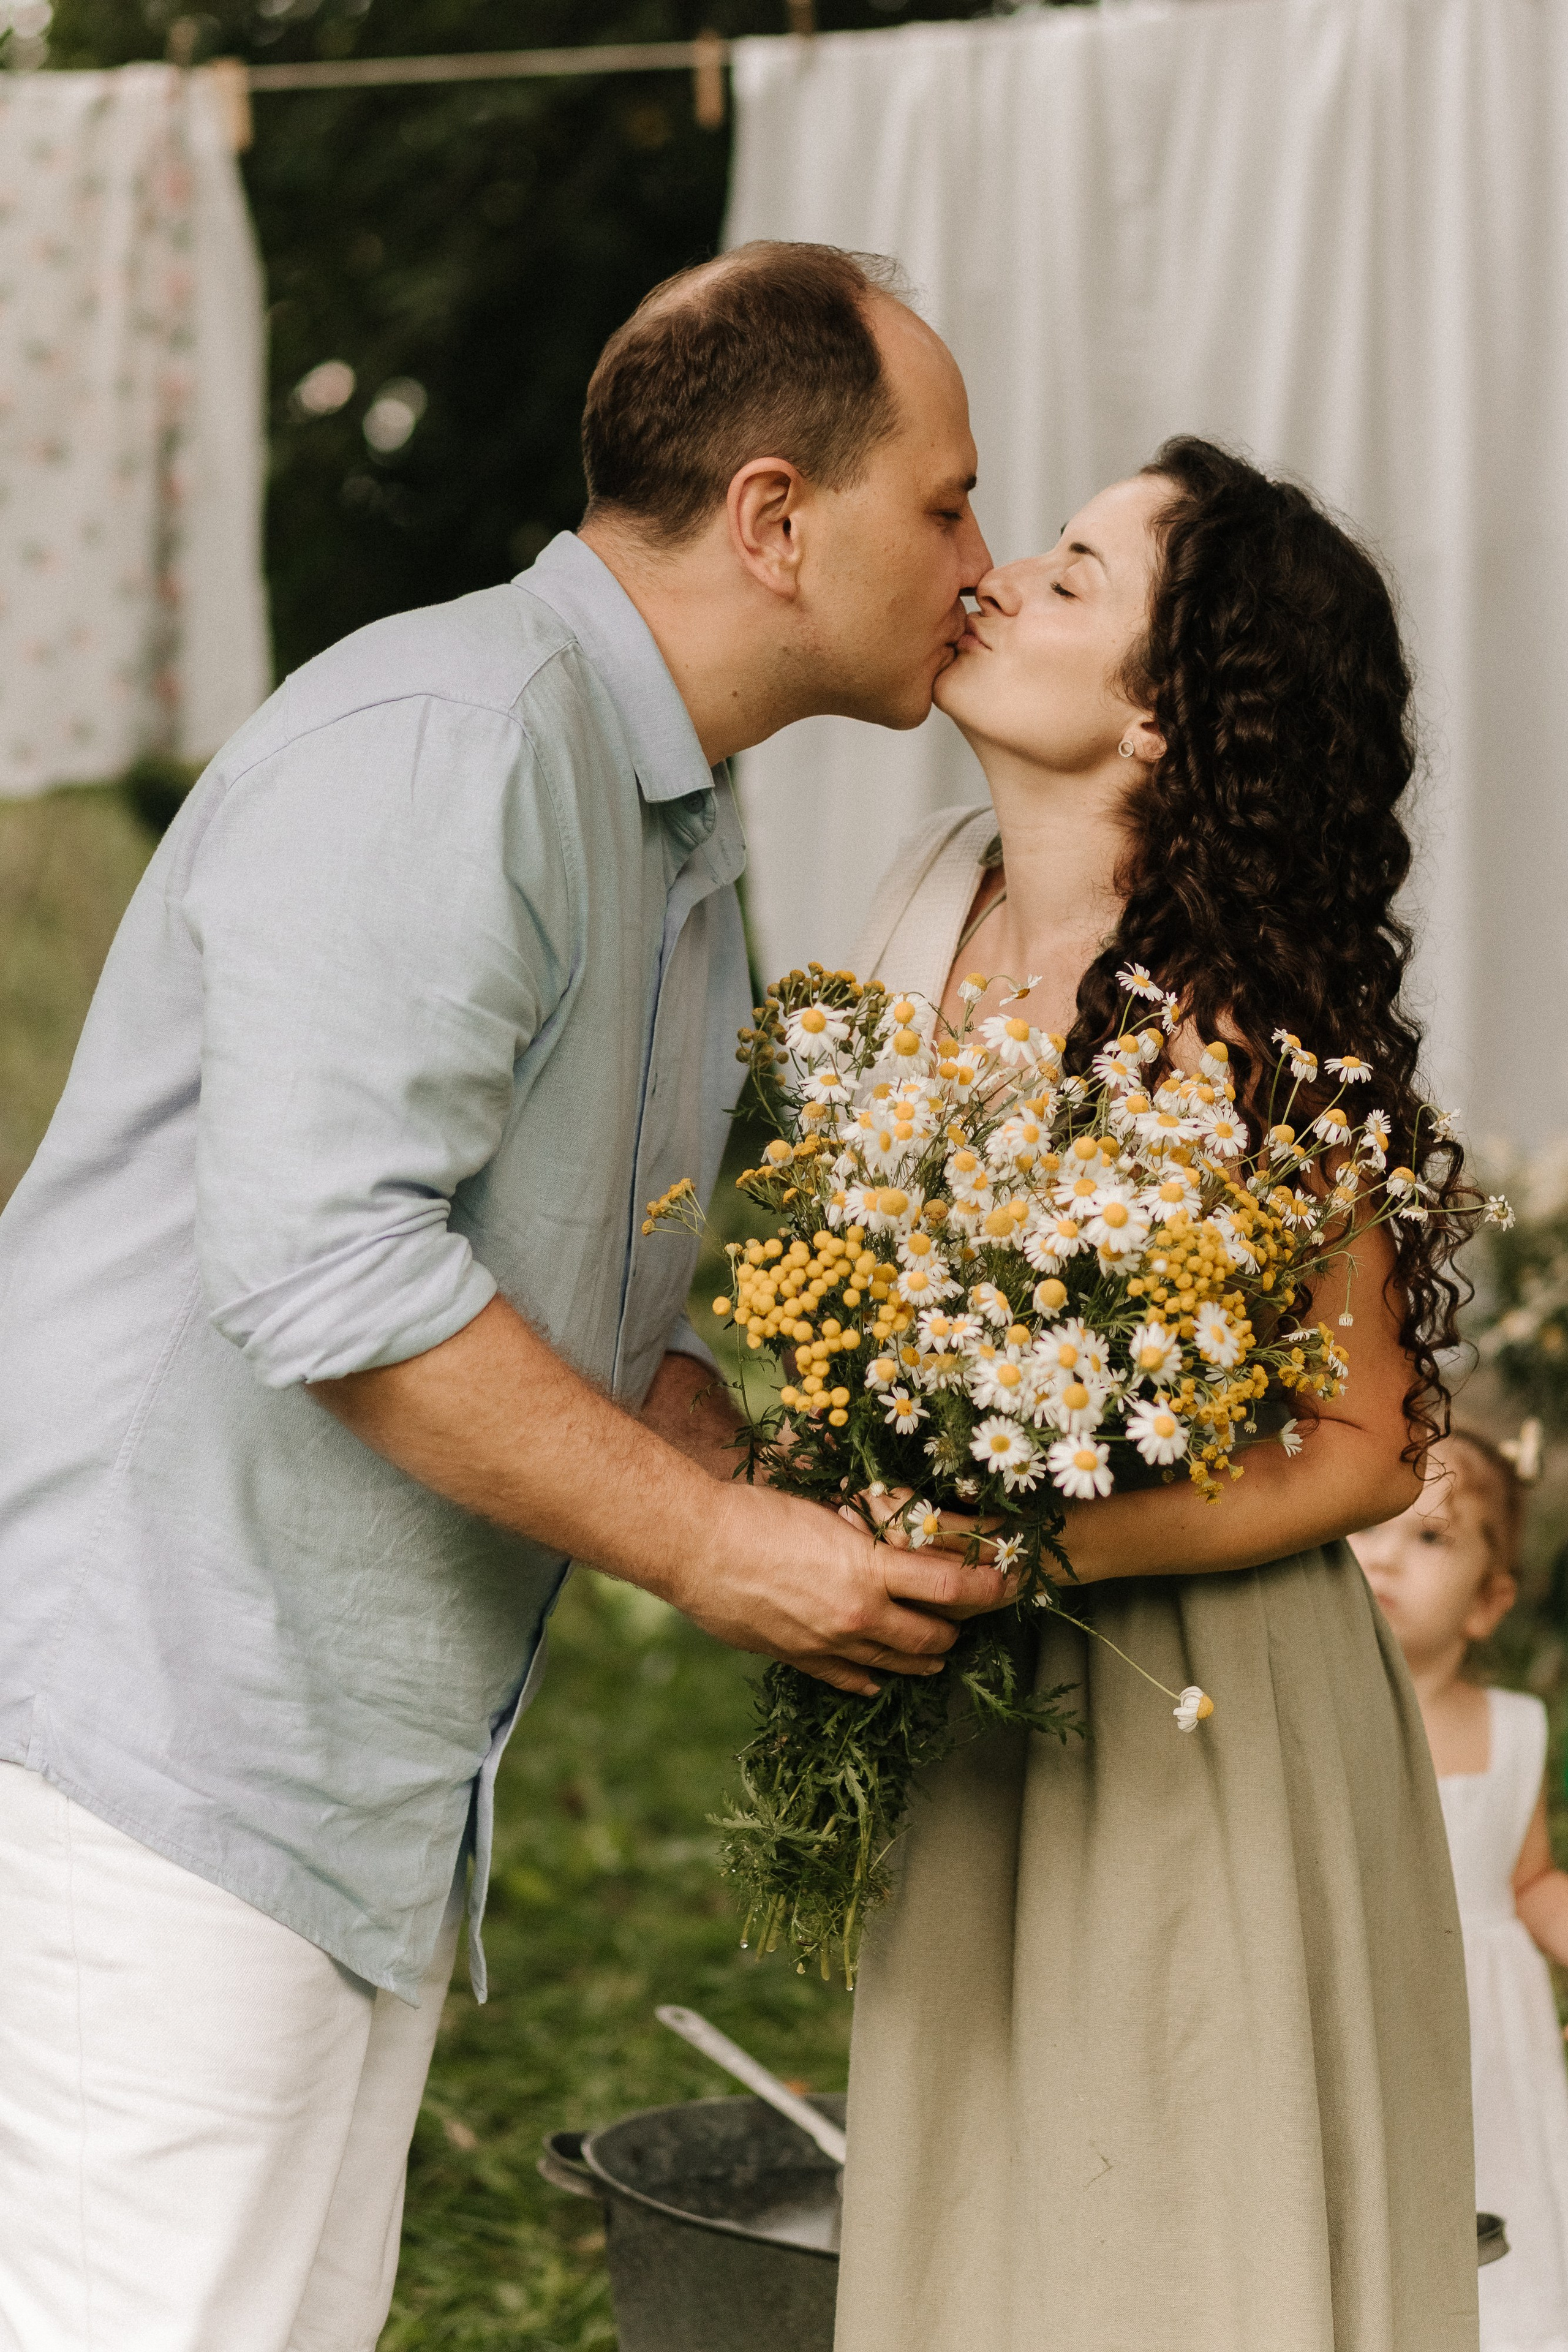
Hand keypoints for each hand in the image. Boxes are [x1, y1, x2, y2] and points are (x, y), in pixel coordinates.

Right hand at [664, 1479, 1020, 1696]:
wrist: (696, 1546)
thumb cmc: (757, 1515)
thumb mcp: (827, 1515)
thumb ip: (866, 1537)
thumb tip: (892, 1539)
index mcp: (870, 1571)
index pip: (952, 1588)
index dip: (990, 1588)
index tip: (1010, 1582)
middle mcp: (858, 1615)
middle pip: (932, 1638)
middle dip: (957, 1630)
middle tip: (969, 1616)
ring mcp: (829, 1644)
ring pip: (897, 1665)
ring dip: (924, 1659)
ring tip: (937, 1652)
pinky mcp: (800, 1658)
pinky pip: (849, 1679)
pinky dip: (871, 1679)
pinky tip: (878, 1677)